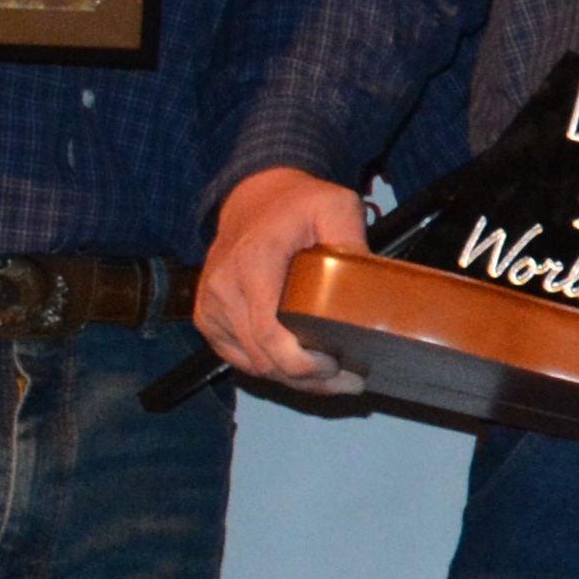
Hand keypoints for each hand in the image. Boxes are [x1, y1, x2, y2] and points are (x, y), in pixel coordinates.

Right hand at [196, 168, 370, 394]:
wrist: (253, 198)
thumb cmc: (297, 204)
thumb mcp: (335, 206)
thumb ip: (351, 238)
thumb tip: (370, 282)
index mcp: (252, 265)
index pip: (269, 333)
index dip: (302, 364)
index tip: (336, 365)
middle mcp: (223, 289)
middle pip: (263, 358)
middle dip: (308, 380)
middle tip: (349, 380)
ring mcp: (210, 307)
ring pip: (252, 365)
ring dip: (292, 379)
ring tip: (333, 377)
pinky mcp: (208, 318)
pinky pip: (239, 358)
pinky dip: (271, 369)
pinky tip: (303, 368)